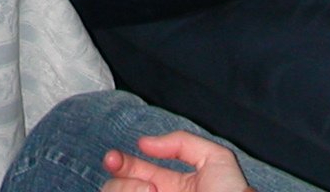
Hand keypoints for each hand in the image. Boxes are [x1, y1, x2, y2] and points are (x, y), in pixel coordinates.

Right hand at [101, 132, 251, 191]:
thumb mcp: (215, 158)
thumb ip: (181, 142)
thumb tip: (144, 144)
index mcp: (170, 185)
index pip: (136, 171)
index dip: (120, 162)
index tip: (113, 159)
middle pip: (117, 185)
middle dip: (119, 175)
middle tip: (126, 172)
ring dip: (126, 188)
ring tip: (150, 191)